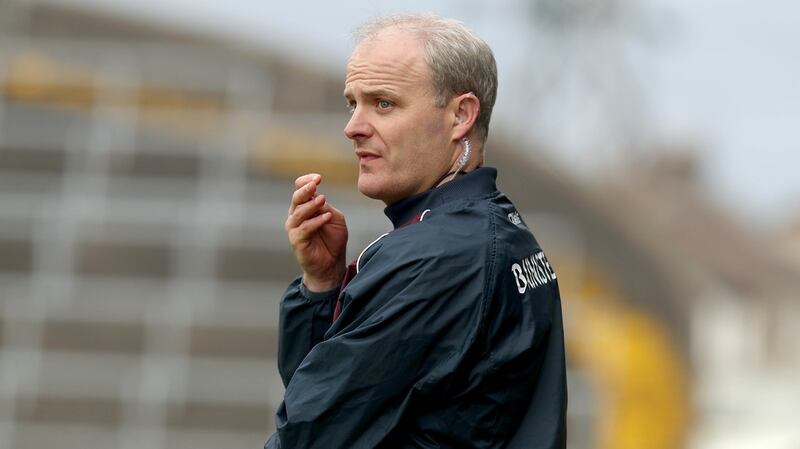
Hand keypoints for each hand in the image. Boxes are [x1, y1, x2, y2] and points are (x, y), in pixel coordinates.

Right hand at [285, 174, 347, 291]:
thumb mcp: (334, 218)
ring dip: (311, 205)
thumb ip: (326, 207)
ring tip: (323, 199)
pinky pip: (304, 228)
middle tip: (315, 184)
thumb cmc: (333, 240)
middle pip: (296, 198)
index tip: (318, 177)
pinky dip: (316, 221)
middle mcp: (296, 215)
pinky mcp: (296, 240)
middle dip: (305, 189)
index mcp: (305, 207)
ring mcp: (294, 228)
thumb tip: (318, 197)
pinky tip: (326, 217)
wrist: (331, 264)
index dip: (307, 181)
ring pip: (299, 212)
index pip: (300, 188)